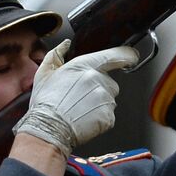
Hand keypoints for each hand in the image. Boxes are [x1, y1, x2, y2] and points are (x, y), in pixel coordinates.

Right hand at [13, 39, 138, 156]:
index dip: (127, 56)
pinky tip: (83, 119)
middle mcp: (99, 80)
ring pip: (109, 98)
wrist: (47, 131)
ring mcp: (106, 99)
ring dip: (99, 104)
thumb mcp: (44, 74)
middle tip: (80, 98)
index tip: (130, 58)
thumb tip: (65, 45)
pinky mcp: (108, 116)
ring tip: (79, 109)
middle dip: (99, 88)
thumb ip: (56, 55)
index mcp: (85, 66)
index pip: (118, 55)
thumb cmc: (45, 104)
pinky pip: (108, 115)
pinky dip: (99, 118)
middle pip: (110, 82)